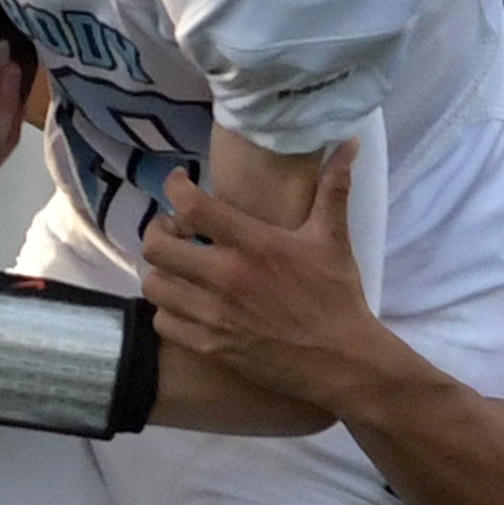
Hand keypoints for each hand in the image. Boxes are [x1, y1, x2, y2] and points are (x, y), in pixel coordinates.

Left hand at [137, 144, 392, 407]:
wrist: (342, 361)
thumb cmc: (338, 296)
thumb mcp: (333, 239)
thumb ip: (333, 187)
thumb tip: (350, 143)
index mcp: (253, 244)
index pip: (191, 205)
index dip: (174, 186)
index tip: (180, 183)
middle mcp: (226, 277)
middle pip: (156, 246)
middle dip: (159, 232)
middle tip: (174, 231)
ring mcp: (214, 315)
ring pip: (153, 285)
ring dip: (160, 272)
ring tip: (178, 269)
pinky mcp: (210, 345)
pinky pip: (163, 323)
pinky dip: (167, 311)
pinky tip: (185, 304)